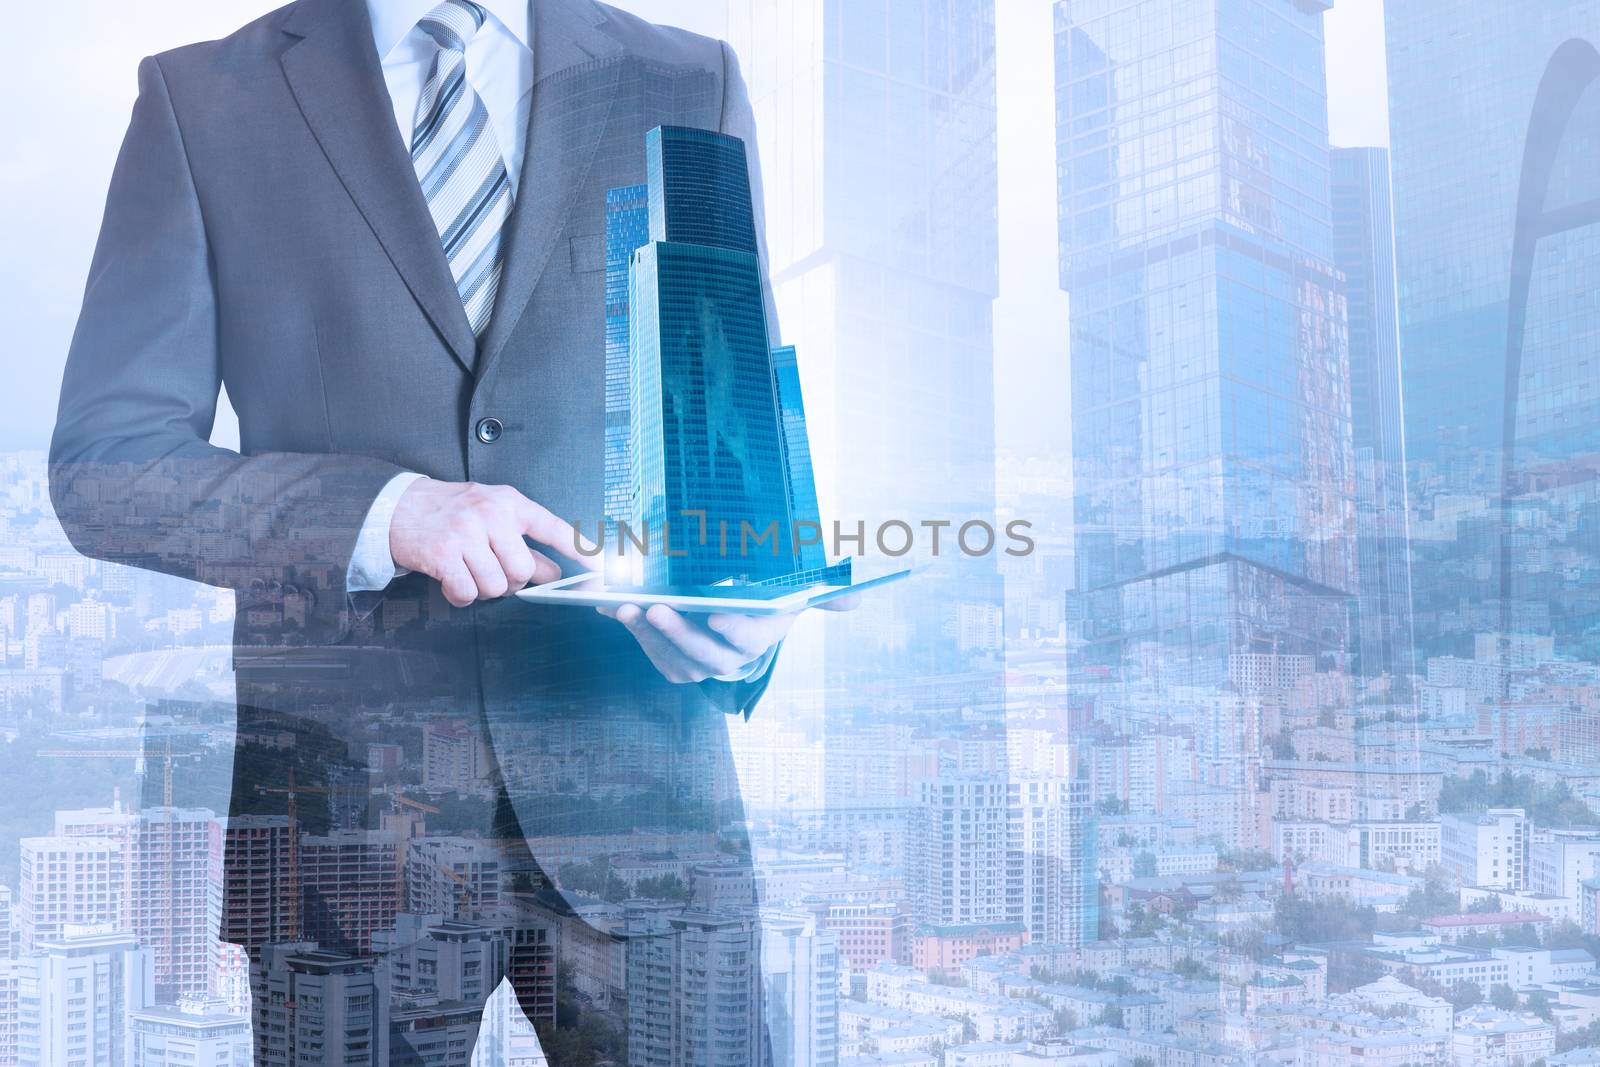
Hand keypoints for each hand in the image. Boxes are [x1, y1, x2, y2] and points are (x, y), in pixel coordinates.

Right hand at [390, 478, 592, 607]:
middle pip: (523, 571)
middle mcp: (490, 515)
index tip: (603, 569)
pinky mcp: (442, 555)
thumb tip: (555, 573)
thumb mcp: (494, 515)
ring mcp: (465, 534)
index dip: (581, 551)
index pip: (554, 528)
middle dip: (511, 579)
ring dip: (484, 588)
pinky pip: (467, 594)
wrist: (400, 506)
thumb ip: (525, 541)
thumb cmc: (453, 511)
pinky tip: (453, 580)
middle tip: (491, 567)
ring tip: (469, 569)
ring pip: (496, 586)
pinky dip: (461, 595)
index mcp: (510, 502)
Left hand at [598, 594, 857, 683]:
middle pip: (706, 655)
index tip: (715, 614)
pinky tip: (613, 608)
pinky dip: (632, 631)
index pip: (752, 638)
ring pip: (674, 659)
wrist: (741, 607)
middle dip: (679, 633)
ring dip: (648, 636)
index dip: (735, 629)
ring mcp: (701, 662)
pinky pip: (652, 654)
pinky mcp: (674, 660)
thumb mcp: (797, 586)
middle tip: (655, 607)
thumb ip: (827, 591)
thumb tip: (858, 601)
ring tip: (626, 607)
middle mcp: (732, 656)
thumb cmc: (768, 592)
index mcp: (764, 633)